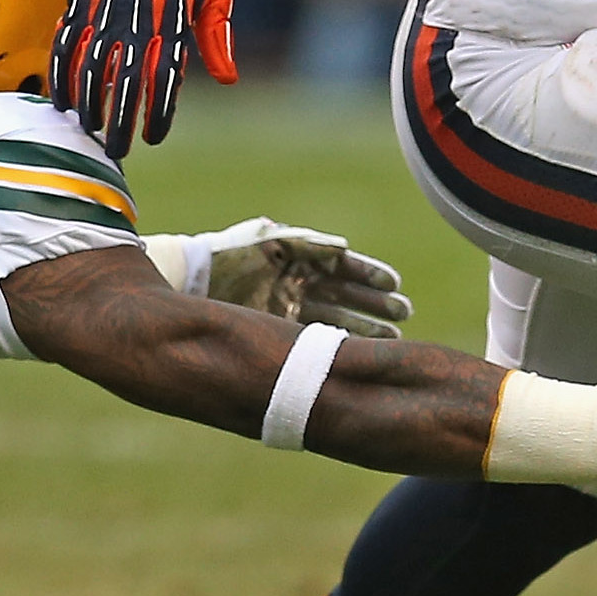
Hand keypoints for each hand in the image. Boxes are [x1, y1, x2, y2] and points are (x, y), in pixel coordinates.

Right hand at [50, 0, 235, 159]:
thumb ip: (218, 37)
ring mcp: (104, 16)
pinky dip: (60, 77)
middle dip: (119, 123)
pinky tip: (60, 101)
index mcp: (170, 26)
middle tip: (117, 149)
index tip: (152, 137)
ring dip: (88, 106)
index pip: (163, 83)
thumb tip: (228, 79)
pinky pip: (65, 48)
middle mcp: (136, 25)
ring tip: (90, 128)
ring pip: (91, 72)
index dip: (156, 115)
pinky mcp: (80, 7)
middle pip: (126, 87)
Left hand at [146, 217, 410, 335]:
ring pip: (338, 320)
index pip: (345, 268)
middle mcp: (301, 285)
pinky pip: (315, 339)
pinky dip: (338, 346)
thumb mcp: (269, 241)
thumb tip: (344, 246)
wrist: (191, 280)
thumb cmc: (231, 253)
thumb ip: (306, 243)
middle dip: (377, 305)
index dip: (371, 276)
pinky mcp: (278, 329)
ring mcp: (292, 308)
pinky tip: (360, 354)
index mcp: (301, 260)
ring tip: (395, 338)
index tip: (396, 285)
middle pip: (348, 296)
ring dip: (366, 328)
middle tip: (405, 314)